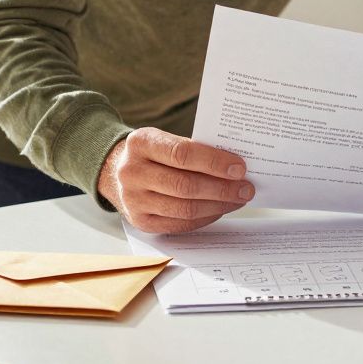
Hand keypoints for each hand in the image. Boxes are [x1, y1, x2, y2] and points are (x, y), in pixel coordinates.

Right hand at [98, 127, 254, 233]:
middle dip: (222, 188)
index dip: (214, 162)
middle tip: (246, 188)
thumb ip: (193, 149)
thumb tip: (234, 166)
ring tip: (238, 199)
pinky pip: (180, 224)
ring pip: (185, 209)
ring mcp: (134, 200)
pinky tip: (220, 209)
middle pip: (185, 185)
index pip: (182, 154)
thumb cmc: (152, 153)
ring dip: (218, 205)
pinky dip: (205, 218)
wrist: (116, 172)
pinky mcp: (141, 222)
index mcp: (141, 143)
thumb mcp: (164, 139)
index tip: (239, 167)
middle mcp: (132, 172)